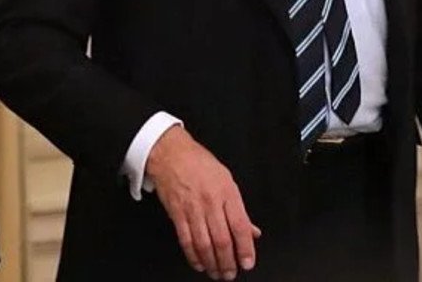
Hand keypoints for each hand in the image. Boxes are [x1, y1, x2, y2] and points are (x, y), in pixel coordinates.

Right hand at [146, 125, 259, 279]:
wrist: (169, 152)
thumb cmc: (198, 162)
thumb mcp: (226, 179)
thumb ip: (239, 208)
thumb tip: (252, 231)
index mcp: (227, 193)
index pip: (240, 226)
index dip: (245, 249)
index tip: (247, 263)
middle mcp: (211, 202)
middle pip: (222, 239)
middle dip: (228, 262)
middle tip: (231, 274)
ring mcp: (192, 208)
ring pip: (204, 243)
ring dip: (212, 263)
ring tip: (217, 273)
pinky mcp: (176, 212)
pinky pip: (185, 239)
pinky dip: (193, 255)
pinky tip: (199, 263)